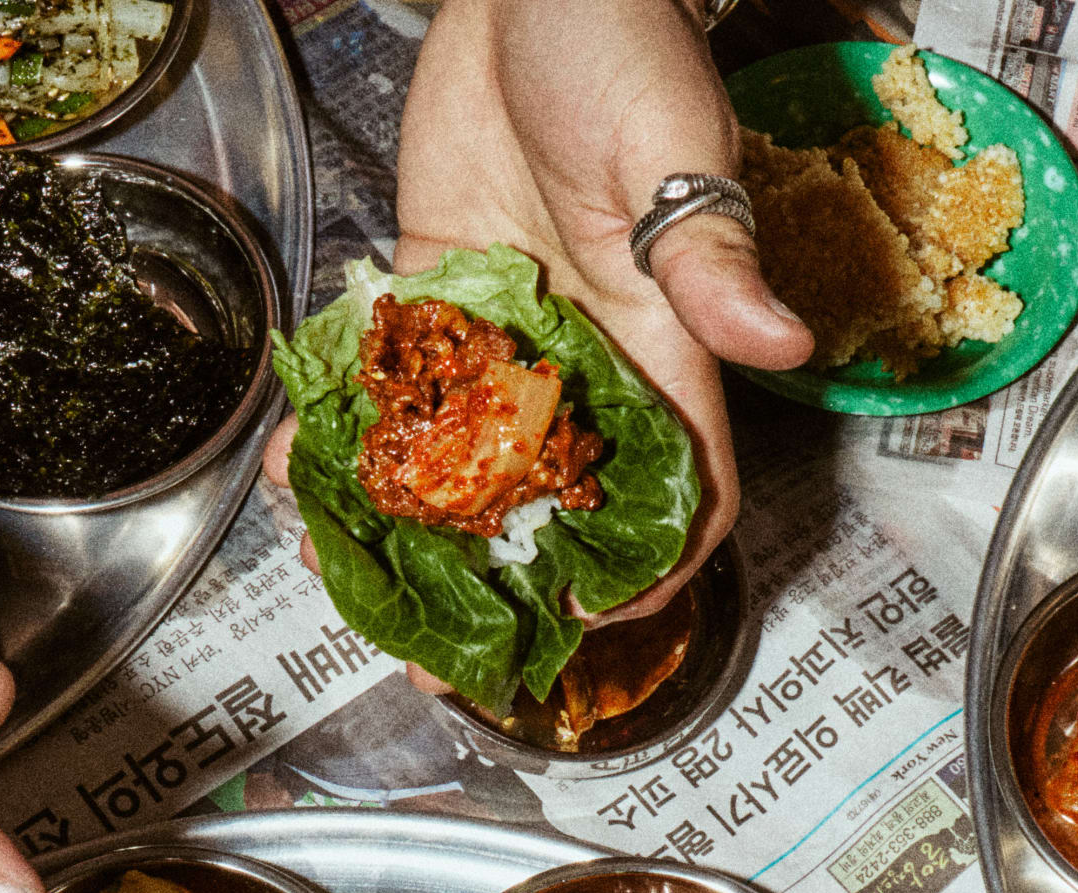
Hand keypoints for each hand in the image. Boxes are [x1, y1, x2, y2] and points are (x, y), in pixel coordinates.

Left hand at [263, 0, 810, 626]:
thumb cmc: (621, 38)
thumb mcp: (675, 145)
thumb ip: (709, 251)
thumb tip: (778, 342)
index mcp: (664, 338)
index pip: (682, 487)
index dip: (648, 566)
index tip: (584, 620)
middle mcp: (587, 354)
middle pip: (556, 502)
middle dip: (501, 584)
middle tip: (435, 647)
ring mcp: (505, 330)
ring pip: (463, 461)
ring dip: (406, 524)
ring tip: (342, 568)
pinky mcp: (433, 289)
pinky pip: (393, 385)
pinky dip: (347, 433)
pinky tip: (298, 469)